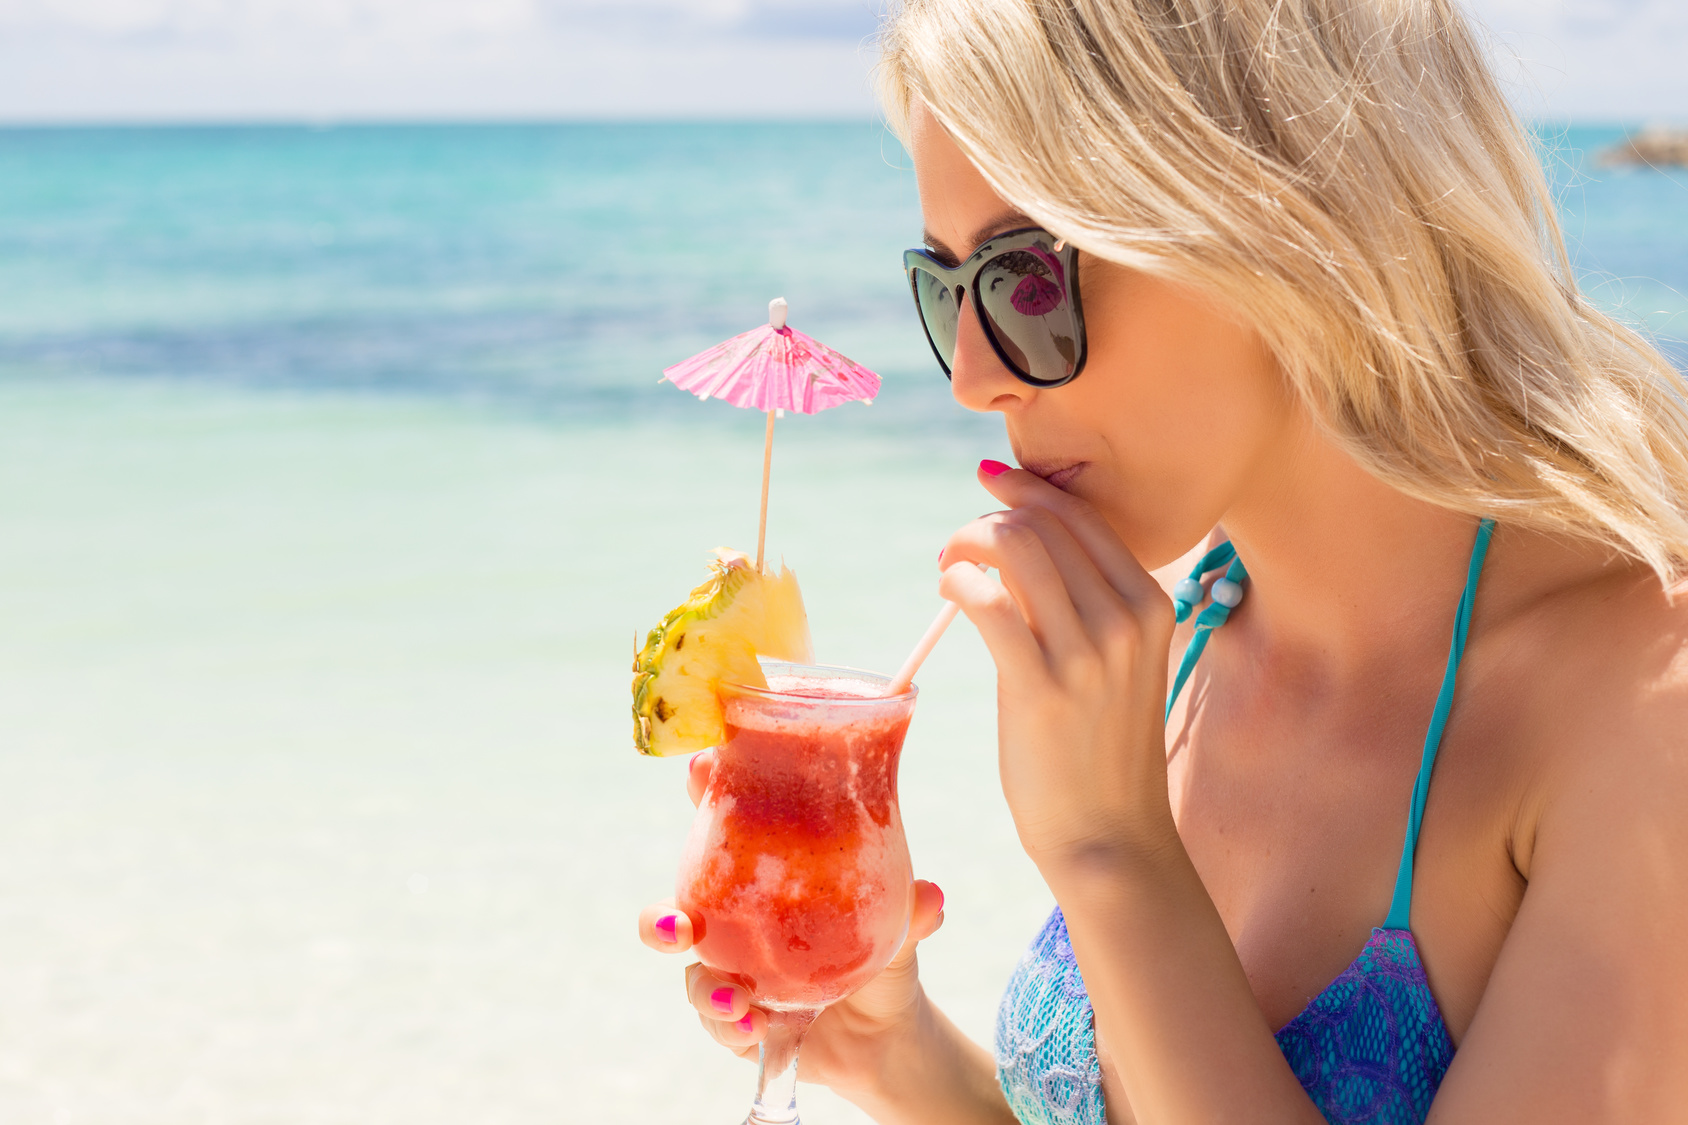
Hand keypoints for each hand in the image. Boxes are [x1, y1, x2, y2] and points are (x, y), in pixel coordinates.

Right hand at [637, 750, 947, 1094]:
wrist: (884, 1034)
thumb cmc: (883, 955)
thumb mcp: (900, 930)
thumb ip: (908, 914)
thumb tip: (930, 897)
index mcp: (765, 879)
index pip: (724, 826)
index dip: (704, 793)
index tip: (699, 769)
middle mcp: (736, 924)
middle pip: (678, 912)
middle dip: (661, 919)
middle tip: (676, 927)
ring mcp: (731, 974)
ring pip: (693, 976)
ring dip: (705, 988)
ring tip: (735, 1001)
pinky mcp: (735, 1022)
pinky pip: (719, 1024)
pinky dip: (731, 1028)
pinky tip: (753, 1030)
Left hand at [938, 463, 1180, 868]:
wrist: (1110, 836)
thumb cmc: (1101, 749)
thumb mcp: (1116, 664)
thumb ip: (1084, 606)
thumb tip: (1020, 546)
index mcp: (1151, 605)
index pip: (1082, 517)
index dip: (1028, 491)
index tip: (991, 485)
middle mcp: (1126, 619)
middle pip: (1045, 522)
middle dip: (990, 516)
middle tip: (958, 544)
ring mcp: (1088, 653)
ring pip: (1016, 546)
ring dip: (968, 541)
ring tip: (948, 565)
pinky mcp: (1040, 686)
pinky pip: (987, 600)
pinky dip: (958, 580)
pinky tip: (948, 591)